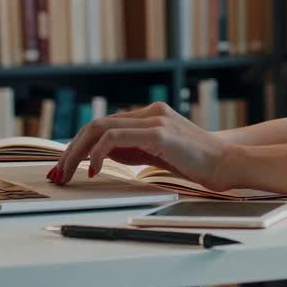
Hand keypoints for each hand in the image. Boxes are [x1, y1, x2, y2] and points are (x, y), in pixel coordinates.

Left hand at [47, 101, 241, 191]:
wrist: (228, 164)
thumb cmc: (198, 164)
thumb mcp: (158, 156)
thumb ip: (133, 150)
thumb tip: (101, 156)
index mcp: (150, 116)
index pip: (104, 126)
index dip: (79, 145)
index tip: (66, 166)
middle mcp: (150, 112)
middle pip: (96, 124)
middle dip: (71, 150)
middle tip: (58, 173)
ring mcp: (154, 119)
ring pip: (100, 128)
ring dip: (77, 152)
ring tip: (69, 174)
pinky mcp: (158, 132)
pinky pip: (115, 137)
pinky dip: (98, 153)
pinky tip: (94, 170)